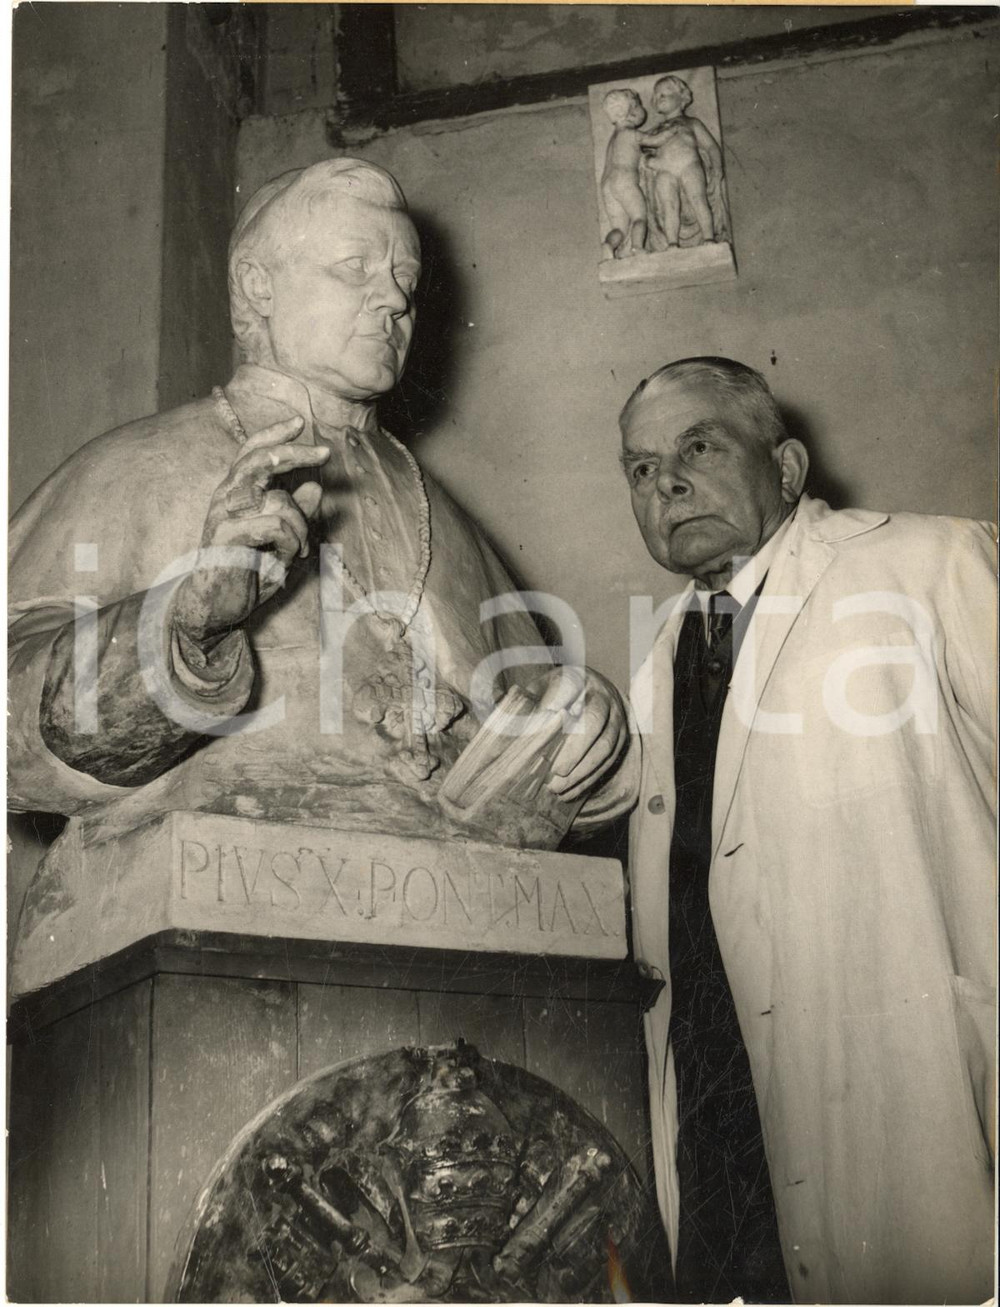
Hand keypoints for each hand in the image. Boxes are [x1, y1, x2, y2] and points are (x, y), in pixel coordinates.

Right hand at [172, 416, 329, 642]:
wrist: (216, 606)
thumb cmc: (247, 573)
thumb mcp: (281, 541)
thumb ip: (297, 514)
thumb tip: (316, 486)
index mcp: (235, 493)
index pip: (250, 452)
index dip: (273, 434)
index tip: (298, 422)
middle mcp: (226, 497)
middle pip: (260, 459)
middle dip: (294, 452)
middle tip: (324, 453)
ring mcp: (223, 514)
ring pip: (279, 500)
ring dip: (300, 527)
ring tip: (299, 550)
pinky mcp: (226, 535)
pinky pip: (275, 525)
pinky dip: (291, 543)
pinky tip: (286, 560)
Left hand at [529, 666, 627, 801]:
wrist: (591, 692)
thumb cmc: (555, 694)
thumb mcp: (540, 689)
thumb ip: (524, 701)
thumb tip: (500, 714)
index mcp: (577, 678)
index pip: (568, 689)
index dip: (556, 706)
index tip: (542, 724)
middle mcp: (601, 694)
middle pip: (594, 720)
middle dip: (576, 749)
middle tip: (557, 772)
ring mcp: (615, 716)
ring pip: (606, 745)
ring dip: (583, 770)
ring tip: (559, 788)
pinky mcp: (621, 736)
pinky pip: (610, 760)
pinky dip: (590, 778)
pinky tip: (571, 792)